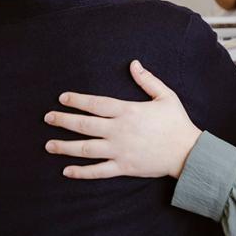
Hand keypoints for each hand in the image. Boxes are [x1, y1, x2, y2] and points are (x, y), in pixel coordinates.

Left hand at [44, 61, 201, 178]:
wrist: (188, 152)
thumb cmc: (177, 122)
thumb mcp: (166, 96)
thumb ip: (147, 80)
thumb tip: (134, 63)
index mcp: (128, 111)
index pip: (96, 104)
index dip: (77, 100)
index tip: (62, 98)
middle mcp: (119, 131)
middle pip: (85, 125)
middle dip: (63, 120)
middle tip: (48, 118)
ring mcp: (120, 150)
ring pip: (86, 148)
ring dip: (65, 147)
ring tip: (48, 145)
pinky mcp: (124, 167)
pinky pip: (98, 171)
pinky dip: (81, 172)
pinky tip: (66, 171)